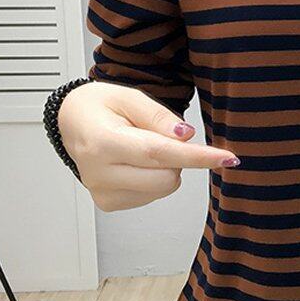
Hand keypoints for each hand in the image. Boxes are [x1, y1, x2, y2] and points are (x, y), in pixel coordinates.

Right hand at [58, 81, 239, 211]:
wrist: (72, 121)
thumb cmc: (100, 106)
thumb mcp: (130, 97)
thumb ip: (160, 117)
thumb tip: (186, 136)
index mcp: (103, 142)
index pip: (159, 153)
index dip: (198, 156)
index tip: (227, 158)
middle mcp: (99, 172)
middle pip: (166, 177)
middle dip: (178, 158)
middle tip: (164, 137)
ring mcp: (102, 192)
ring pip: (162, 189)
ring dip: (166, 168)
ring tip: (143, 146)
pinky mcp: (109, 204)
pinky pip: (152, 195)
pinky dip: (154, 178)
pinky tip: (135, 162)